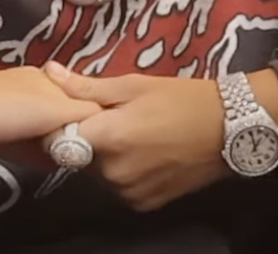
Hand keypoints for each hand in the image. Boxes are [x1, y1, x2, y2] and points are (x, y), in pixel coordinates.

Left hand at [0, 66, 101, 165]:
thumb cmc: (3, 109)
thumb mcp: (51, 108)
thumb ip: (81, 113)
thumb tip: (109, 121)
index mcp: (53, 83)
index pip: (88, 101)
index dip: (102, 120)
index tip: (115, 141)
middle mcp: (41, 96)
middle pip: (72, 119)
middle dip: (82, 136)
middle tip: (97, 159)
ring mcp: (23, 117)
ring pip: (54, 135)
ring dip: (63, 148)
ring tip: (77, 164)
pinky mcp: (8, 137)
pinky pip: (35, 147)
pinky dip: (44, 156)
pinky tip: (52, 165)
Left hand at [43, 63, 228, 210]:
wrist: (227, 128)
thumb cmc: (178, 99)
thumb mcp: (132, 85)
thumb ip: (86, 87)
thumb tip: (50, 72)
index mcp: (107, 139)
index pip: (58, 140)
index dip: (62, 125)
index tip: (75, 112)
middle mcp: (113, 174)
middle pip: (78, 156)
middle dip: (88, 137)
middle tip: (113, 116)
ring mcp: (129, 193)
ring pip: (98, 173)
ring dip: (105, 155)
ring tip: (132, 131)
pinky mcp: (145, 205)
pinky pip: (119, 186)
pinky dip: (124, 170)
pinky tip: (144, 150)